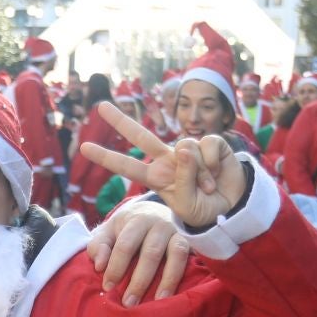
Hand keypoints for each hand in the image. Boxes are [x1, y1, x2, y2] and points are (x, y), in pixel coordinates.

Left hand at [78, 102, 246, 227]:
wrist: (233, 208)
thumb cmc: (205, 210)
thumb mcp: (187, 204)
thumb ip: (183, 177)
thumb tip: (183, 146)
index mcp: (157, 177)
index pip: (127, 166)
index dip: (107, 157)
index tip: (84, 147)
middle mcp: (169, 159)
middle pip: (141, 136)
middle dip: (121, 121)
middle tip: (100, 106)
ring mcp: (189, 150)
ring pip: (185, 147)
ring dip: (200, 173)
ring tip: (208, 187)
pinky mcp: (210, 143)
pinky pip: (207, 146)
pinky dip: (213, 164)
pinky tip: (218, 173)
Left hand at [87, 201, 188, 305]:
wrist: (153, 210)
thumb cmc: (126, 228)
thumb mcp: (108, 231)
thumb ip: (98, 245)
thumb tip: (99, 265)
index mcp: (136, 220)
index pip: (125, 245)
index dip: (116, 267)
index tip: (108, 287)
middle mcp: (159, 224)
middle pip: (150, 253)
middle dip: (139, 281)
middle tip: (129, 303)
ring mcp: (176, 232)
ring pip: (174, 255)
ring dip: (166, 281)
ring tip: (157, 303)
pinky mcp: (188, 241)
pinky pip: (187, 259)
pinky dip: (179, 276)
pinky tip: (172, 295)